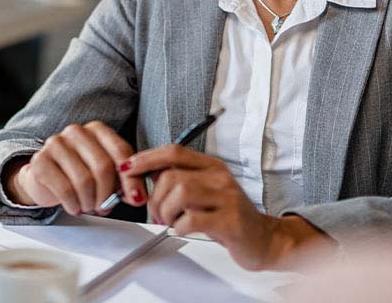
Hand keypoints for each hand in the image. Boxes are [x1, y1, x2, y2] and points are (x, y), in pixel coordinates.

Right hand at [3, 121, 147, 215]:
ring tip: (88, 206)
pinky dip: (73, 204)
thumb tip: (137, 197)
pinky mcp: (40, 161)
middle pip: (102, 166)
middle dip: (107, 194)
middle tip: (105, 207)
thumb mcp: (107, 175)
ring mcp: (56, 144)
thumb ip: (125, 181)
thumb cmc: (80, 174)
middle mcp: (76, 132)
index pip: (121, 150)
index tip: (136, 198)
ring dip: (90, 202)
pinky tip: (75, 207)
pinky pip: (64, 189)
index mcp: (97, 130)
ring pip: (83, 180)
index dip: (131, 178)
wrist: (45, 179)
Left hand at [122, 145, 331, 269]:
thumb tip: (142, 174)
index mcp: (211, 166)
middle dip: (155, 197)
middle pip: (171, 175)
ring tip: (169, 222)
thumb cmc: (227, 216)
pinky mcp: (231, 221)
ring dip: (165, 211)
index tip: (128, 168)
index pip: (173, 151)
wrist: (263, 240)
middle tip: (156, 213)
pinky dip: (179, 227)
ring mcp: (227, 198)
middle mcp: (220, 177)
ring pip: (180, 193)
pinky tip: (183, 230)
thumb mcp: (203, 191)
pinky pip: (192, 219)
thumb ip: (178, 179)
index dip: (146, 158)